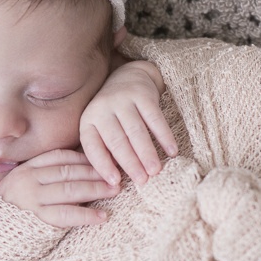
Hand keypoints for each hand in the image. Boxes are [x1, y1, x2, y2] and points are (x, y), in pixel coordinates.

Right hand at [0, 148, 120, 226]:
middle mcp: (29, 180)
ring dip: (95, 189)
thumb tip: (80, 168)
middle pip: (69, 172)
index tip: (102, 161)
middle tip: (116, 175)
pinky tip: (101, 216)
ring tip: (114, 191)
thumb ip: (44, 173)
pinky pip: (65, 215)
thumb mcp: (22, 182)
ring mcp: (32, 199)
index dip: (84, 159)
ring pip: (70, 190)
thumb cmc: (10, 205)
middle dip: (95, 173)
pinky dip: (86, 215)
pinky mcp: (36, 219)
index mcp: (28, 168)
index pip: (61, 157)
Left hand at [80, 60, 177, 185]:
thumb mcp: (101, 129)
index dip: (103, 165)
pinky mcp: (143, 94)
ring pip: (136, 131)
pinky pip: (155, 119)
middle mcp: (102, 109)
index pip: (93, 147)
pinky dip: (164, 136)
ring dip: (147, 153)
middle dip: (130, 163)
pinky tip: (171, 151)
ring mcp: (123, 100)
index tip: (115, 183)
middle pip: (117, 141)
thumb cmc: (114, 115)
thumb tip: (116, 182)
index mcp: (88, 122)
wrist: (128, 77)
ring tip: (155, 171)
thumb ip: (105, 151)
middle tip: (142, 181)